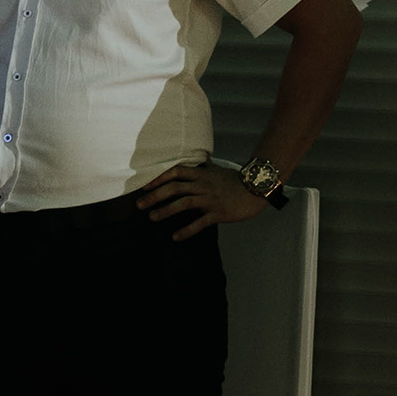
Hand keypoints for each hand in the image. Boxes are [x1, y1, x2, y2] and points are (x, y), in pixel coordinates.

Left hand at [135, 161, 265, 240]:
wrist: (256, 190)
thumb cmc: (235, 181)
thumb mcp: (218, 170)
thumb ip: (205, 166)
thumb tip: (199, 158)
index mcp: (202, 174)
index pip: (176, 171)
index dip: (159, 178)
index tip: (145, 185)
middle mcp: (203, 185)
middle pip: (175, 188)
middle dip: (155, 196)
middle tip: (139, 204)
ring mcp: (210, 199)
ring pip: (184, 204)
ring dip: (166, 211)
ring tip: (152, 218)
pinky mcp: (219, 213)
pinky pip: (200, 222)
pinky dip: (187, 230)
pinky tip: (176, 237)